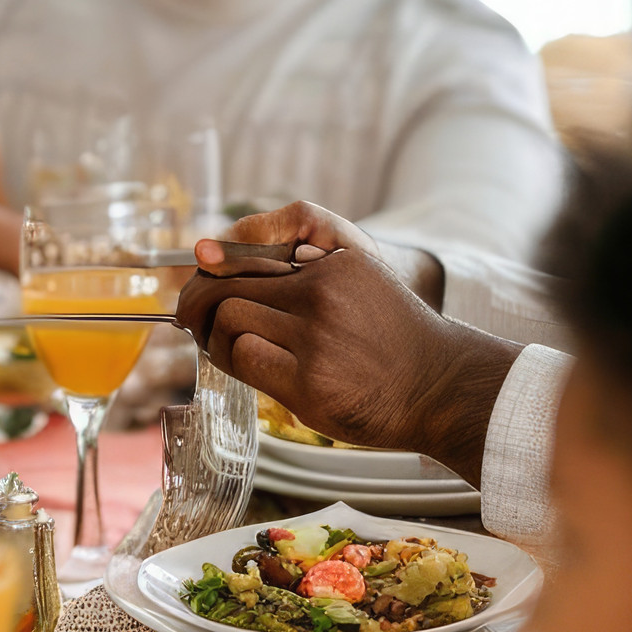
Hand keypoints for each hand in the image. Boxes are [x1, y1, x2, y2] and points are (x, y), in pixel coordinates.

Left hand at [174, 203, 516, 481]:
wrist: (440, 385)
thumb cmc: (389, 330)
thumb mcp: (358, 267)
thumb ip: (297, 247)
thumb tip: (207, 252)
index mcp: (333, 262)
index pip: (246, 253)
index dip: (211, 267)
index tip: (199, 278)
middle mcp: (324, 294)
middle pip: (225, 285)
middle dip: (198, 301)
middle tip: (191, 317)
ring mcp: (317, 340)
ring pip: (229, 319)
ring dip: (216, 334)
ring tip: (224, 344)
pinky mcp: (310, 385)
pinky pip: (243, 359)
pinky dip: (232, 360)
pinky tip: (246, 365)